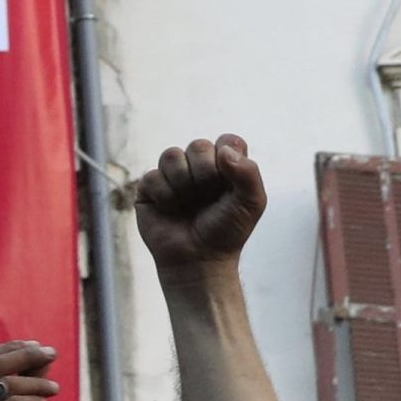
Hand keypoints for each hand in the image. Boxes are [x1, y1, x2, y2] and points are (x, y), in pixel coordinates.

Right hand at [133, 135, 264, 278]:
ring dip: (182, 184)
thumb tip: (222, 151)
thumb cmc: (226, 231)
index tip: (229, 184)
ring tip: (187, 205)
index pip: (227, 140)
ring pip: (171, 156)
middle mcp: (198, 166)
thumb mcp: (251, 202)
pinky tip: (170, 211)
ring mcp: (173, 176)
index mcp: (226, 164)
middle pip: (198, 145)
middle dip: (204, 175)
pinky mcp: (149, 189)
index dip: (227, 158)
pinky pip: (152, 176)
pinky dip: (165, 197)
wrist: (198, 259)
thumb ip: (248, 172)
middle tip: (206, 198)